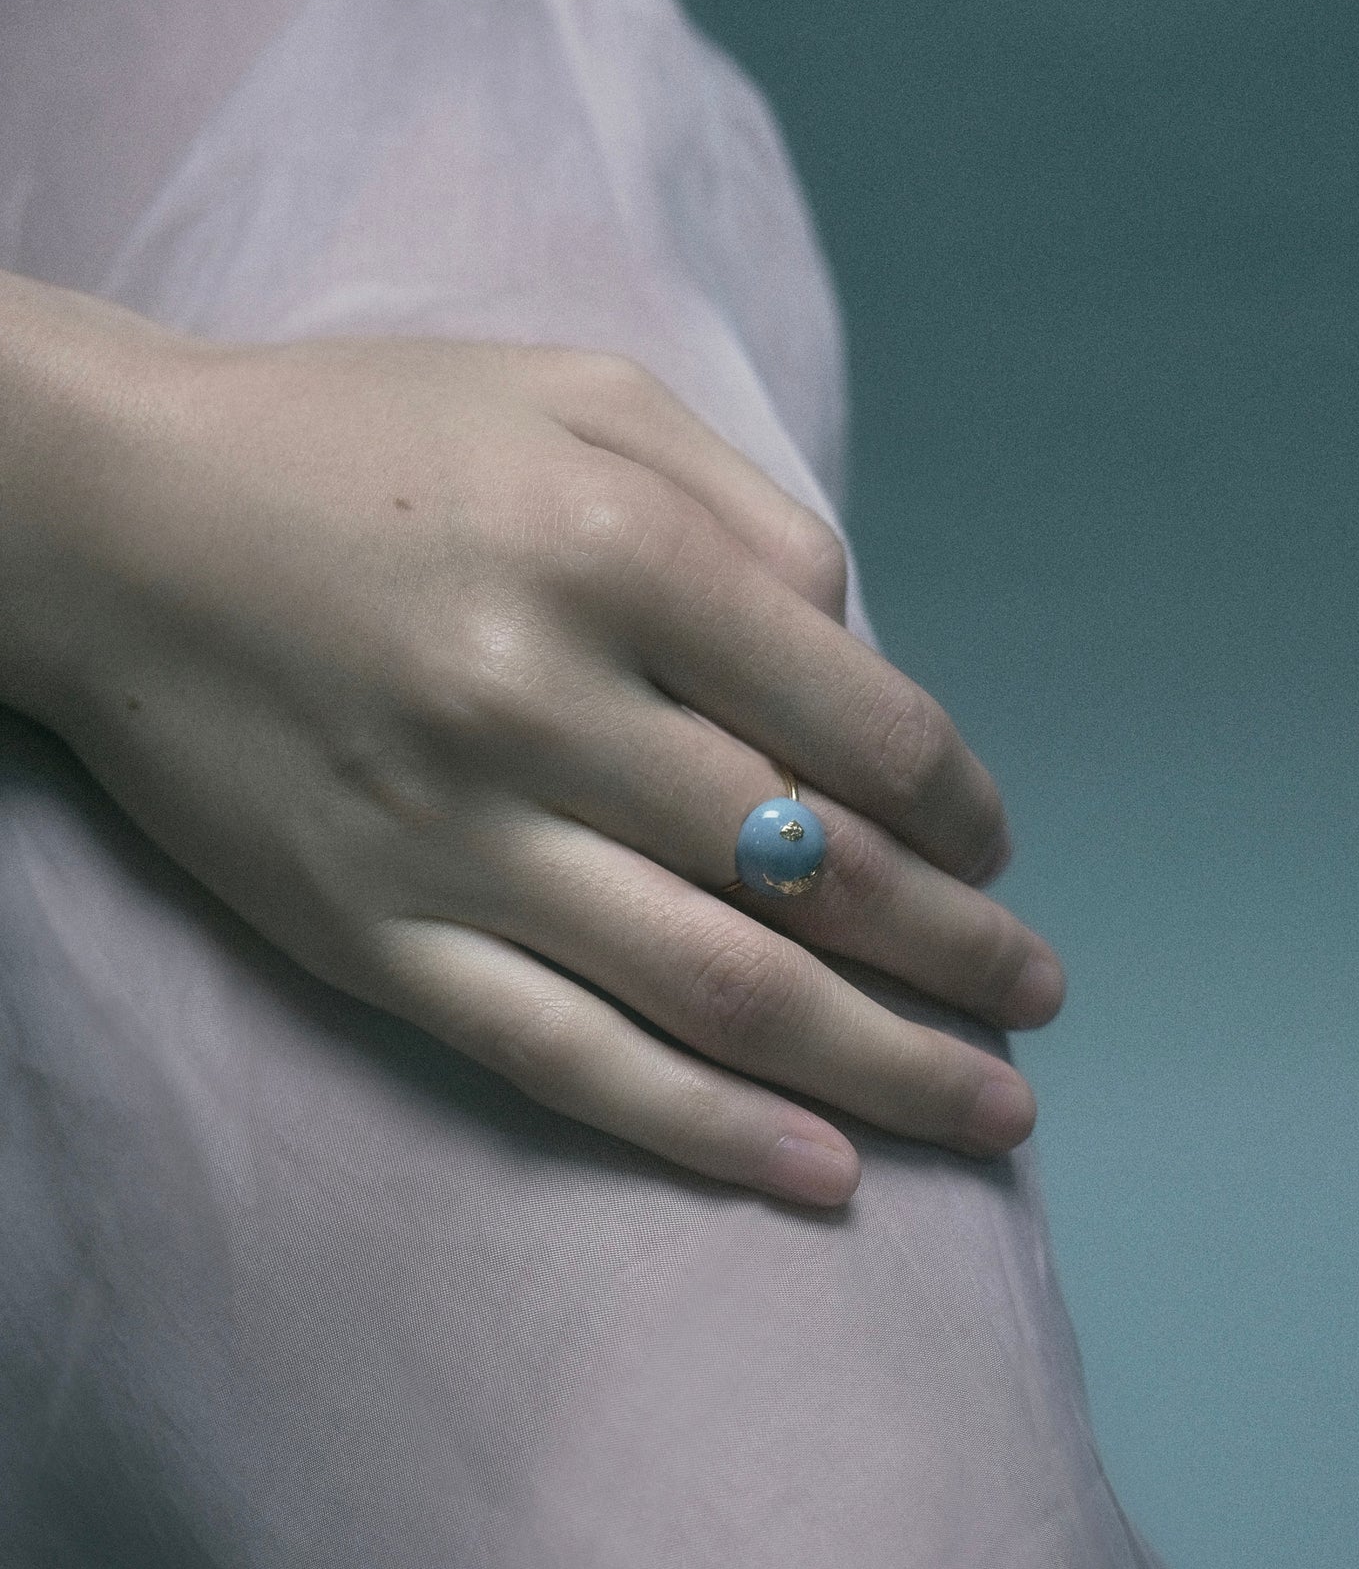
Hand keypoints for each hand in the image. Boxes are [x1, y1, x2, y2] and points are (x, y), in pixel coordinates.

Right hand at [41, 328, 1064, 1204]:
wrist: (107, 525)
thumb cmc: (359, 441)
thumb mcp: (573, 390)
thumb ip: (744, 510)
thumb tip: (859, 650)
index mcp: (614, 550)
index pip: (858, 727)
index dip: (959, 809)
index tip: (990, 847)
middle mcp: (544, 703)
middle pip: (815, 875)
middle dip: (959, 955)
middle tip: (1040, 1000)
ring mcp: (455, 839)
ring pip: (719, 991)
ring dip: (883, 1066)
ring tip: (990, 1114)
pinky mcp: (374, 938)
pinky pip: (566, 1060)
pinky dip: (706, 1132)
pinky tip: (822, 1178)